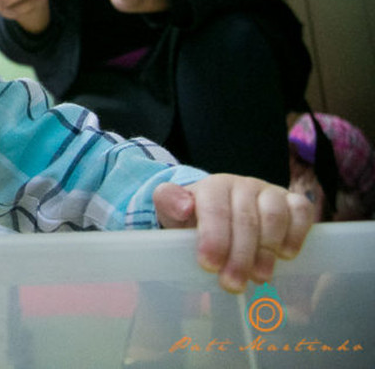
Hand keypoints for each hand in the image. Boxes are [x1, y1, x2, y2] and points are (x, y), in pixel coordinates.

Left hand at [153, 175, 314, 292]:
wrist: (221, 215)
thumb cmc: (197, 220)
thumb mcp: (174, 214)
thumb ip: (168, 204)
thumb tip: (183, 207)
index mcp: (213, 187)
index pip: (214, 208)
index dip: (213, 237)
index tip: (209, 265)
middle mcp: (243, 185)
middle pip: (245, 218)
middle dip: (239, 255)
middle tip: (233, 284)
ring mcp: (269, 192)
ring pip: (273, 214)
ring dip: (267, 249)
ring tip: (259, 277)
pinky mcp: (293, 202)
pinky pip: (301, 211)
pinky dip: (296, 233)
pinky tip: (286, 255)